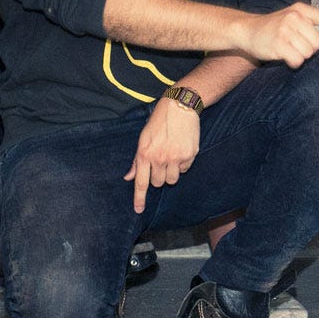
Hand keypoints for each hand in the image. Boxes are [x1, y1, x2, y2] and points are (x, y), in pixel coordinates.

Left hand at [123, 94, 201, 213]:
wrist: (180, 107)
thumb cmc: (159, 121)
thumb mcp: (143, 138)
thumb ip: (137, 160)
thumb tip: (129, 177)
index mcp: (145, 154)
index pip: (141, 182)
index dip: (139, 199)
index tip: (138, 210)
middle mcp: (159, 158)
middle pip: (158, 183)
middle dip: (159, 176)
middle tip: (161, 162)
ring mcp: (175, 157)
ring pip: (172, 179)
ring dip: (171, 172)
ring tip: (171, 157)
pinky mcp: (189, 155)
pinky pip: (185, 169)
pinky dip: (182, 164)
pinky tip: (181, 149)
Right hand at [236, 1, 318, 65]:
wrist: (247, 30)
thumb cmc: (275, 29)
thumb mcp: (296, 27)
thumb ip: (318, 38)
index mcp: (301, 10)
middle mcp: (294, 17)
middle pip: (317, 42)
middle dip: (310, 49)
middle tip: (296, 45)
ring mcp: (285, 30)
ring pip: (308, 52)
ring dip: (300, 56)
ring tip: (287, 48)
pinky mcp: (278, 43)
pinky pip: (297, 60)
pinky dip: (293, 62)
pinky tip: (283, 55)